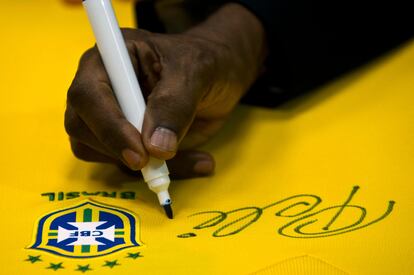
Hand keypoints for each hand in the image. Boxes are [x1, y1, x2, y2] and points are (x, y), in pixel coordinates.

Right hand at [65, 4, 265, 178]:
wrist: (219, 77)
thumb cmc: (204, 63)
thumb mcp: (195, 73)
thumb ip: (174, 104)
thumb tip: (155, 148)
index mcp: (111, 59)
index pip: (89, 94)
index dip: (109, 127)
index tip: (140, 154)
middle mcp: (102, 88)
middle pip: (81, 128)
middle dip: (119, 151)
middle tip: (162, 163)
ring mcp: (112, 117)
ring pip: (102, 154)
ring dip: (146, 168)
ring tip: (197, 159)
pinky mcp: (127, 141)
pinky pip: (129, 167)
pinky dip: (161, 172)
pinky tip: (197, 161)